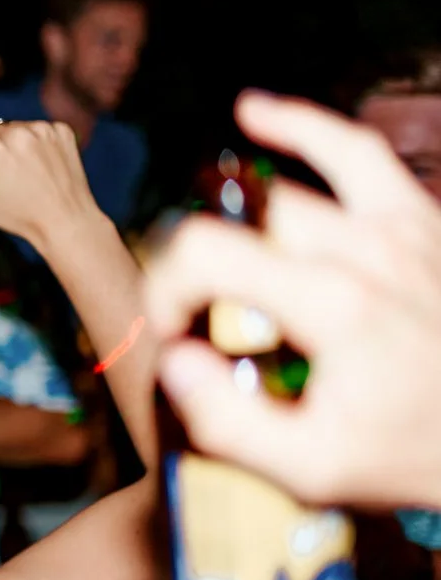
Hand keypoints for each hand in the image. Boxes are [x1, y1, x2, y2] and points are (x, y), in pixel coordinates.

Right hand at [0, 119, 98, 249]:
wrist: (66, 219)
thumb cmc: (17, 214)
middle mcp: (17, 132)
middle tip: (4, 176)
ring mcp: (42, 128)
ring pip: (8, 127)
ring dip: (10, 144)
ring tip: (24, 171)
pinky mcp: (60, 129)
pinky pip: (33, 127)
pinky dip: (33, 142)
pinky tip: (40, 164)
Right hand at [146, 91, 440, 507]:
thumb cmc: (415, 451)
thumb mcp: (313, 467)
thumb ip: (227, 422)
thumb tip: (175, 362)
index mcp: (334, 303)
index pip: (206, 256)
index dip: (164, 289)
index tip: (173, 336)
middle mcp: (368, 250)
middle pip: (247, 221)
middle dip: (201, 261)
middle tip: (203, 314)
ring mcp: (403, 228)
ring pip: (299, 173)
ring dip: (238, 185)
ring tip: (195, 193)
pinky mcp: (424, 222)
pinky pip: (360, 154)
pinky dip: (308, 128)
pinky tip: (258, 112)